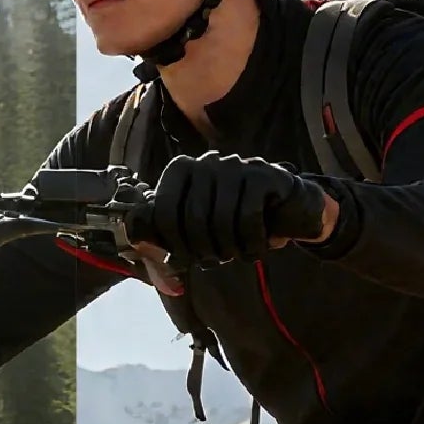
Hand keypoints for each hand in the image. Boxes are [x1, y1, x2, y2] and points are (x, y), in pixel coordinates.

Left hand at [142, 152, 333, 262]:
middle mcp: (206, 162)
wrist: (288, 210)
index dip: (172, 243)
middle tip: (215, 261)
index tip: (185, 260)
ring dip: (229, 250)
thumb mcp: (198, 231)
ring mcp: (235, 165)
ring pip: (221, 221)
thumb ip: (167, 239)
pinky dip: (251, 244)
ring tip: (236, 255)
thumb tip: (135, 248)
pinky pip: (248, 219)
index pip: (163, 210)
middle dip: (204, 250)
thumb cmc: (235, 222)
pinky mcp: (262, 175)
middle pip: (193, 219)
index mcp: (182, 170)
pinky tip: (256, 249)